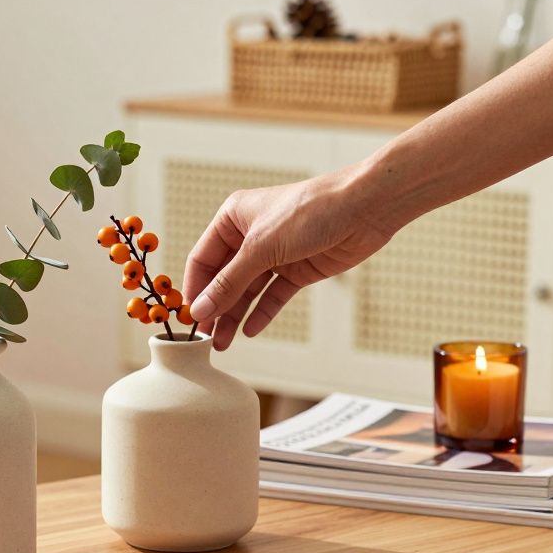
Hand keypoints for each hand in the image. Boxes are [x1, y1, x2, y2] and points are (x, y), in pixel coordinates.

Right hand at [182, 164, 398, 350]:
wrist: (364, 208)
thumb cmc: (309, 212)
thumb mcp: (261, 248)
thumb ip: (229, 282)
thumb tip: (200, 310)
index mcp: (233, 219)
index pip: (202, 259)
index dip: (194, 289)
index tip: (188, 318)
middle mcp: (250, 236)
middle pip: (223, 279)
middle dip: (214, 308)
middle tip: (203, 338)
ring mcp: (275, 255)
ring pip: (247, 291)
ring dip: (234, 316)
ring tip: (222, 343)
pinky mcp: (297, 270)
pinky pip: (273, 296)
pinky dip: (262, 312)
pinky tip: (250, 331)